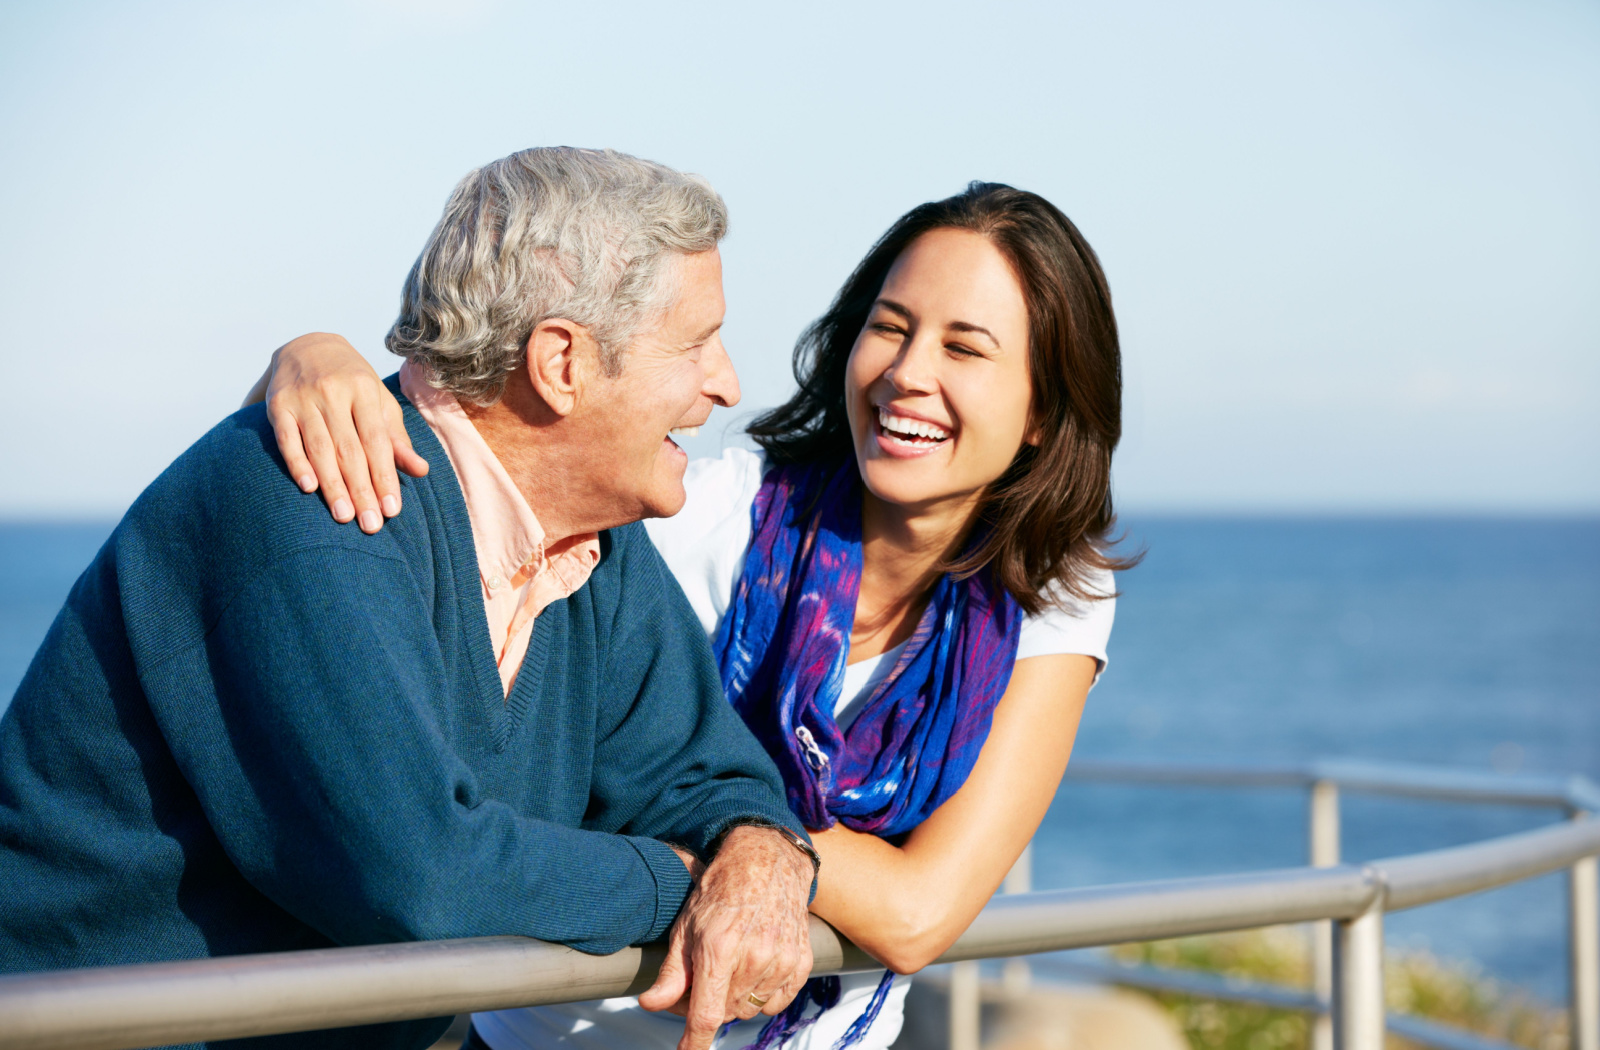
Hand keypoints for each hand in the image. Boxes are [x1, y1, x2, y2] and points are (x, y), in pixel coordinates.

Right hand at [264, 333, 428, 532]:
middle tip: (370, 525)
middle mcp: (333, 392)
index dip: (385, 476)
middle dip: (361, 490)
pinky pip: (287, 439)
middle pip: (350, 450)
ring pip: (320, 448)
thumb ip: (397, 437)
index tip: (392, 510)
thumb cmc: (352, 383)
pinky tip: (309, 487)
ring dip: (332, 485)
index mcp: (364, 390)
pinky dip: (297, 463)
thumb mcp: (379, 401)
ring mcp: (303, 398)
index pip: (377, 441)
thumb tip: (421, 470)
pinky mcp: (277, 404)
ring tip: (344, 516)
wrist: (307, 345)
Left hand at [638, 826, 815, 1049]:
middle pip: (727, 1013)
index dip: (694, 1041)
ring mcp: (782, 959)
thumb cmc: (721, 890)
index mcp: (719, 948)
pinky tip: (756, 967)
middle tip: (706, 977)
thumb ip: (671, 972)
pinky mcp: (801, 961)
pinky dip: (764, 995)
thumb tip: (651, 1005)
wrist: (767, 861)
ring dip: (738, 999)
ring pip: (751, 1009)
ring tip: (732, 965)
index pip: (706, 1014)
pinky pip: (777, 1002)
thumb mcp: (686, 926)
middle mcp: (754, 957)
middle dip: (712, 1004)